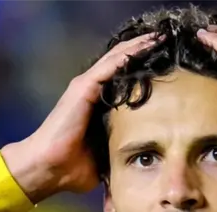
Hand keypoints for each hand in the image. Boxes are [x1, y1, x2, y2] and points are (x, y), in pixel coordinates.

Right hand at [2, 34, 158, 202]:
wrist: (49, 168)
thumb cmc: (73, 168)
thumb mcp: (106, 158)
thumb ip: (121, 153)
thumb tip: (141, 165)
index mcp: (98, 106)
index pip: (124, 80)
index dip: (143, 69)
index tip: (167, 64)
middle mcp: (92, 90)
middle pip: (122, 63)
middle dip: (143, 51)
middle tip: (166, 41)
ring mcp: (86, 87)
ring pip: (117, 58)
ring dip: (138, 46)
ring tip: (159, 37)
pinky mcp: (83, 88)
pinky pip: (109, 66)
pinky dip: (127, 55)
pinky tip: (144, 46)